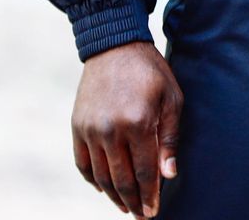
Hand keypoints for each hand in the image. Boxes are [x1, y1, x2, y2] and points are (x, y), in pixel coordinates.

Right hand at [72, 39, 182, 216]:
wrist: (114, 45)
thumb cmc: (150, 71)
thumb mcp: (171, 99)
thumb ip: (170, 138)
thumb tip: (169, 175)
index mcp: (138, 122)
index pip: (145, 172)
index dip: (150, 195)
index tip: (153, 212)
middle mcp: (111, 129)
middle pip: (122, 179)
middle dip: (133, 202)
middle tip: (141, 216)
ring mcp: (90, 129)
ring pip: (101, 176)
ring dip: (113, 195)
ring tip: (125, 206)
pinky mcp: (77, 126)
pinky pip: (83, 163)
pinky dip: (93, 179)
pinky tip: (104, 188)